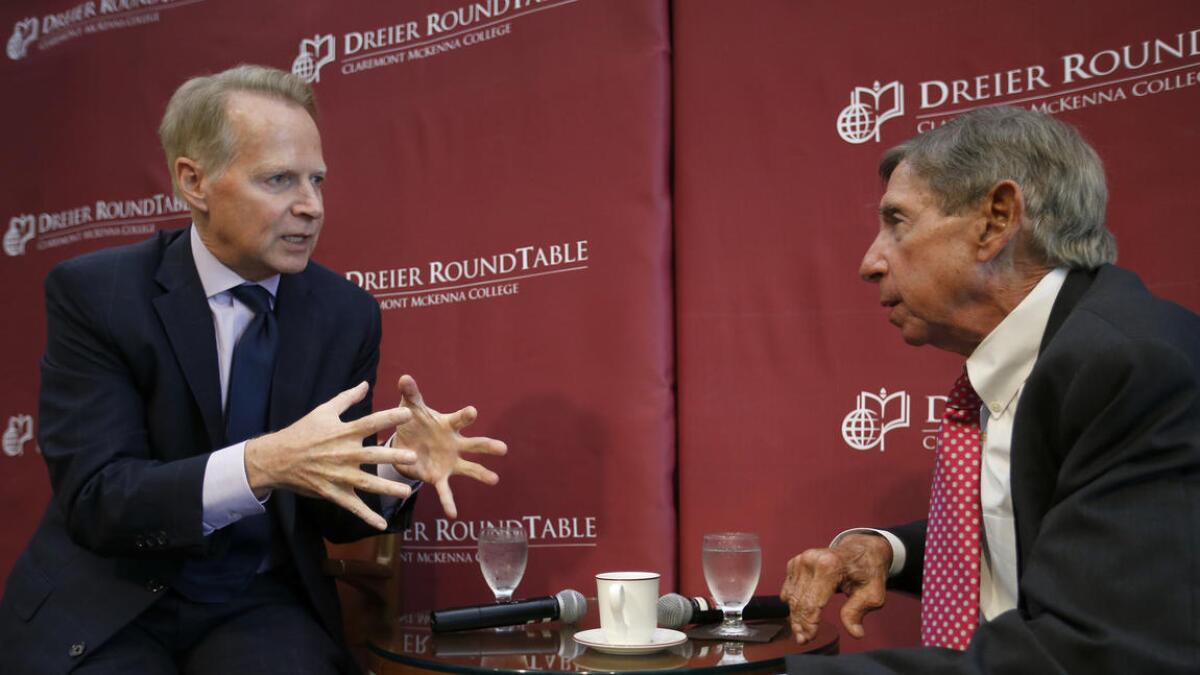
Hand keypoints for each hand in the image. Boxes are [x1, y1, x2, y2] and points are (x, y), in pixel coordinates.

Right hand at [245, 382, 418, 529]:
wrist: (277, 459)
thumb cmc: (302, 432)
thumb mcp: (323, 411)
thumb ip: (347, 399)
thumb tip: (366, 384)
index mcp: (343, 433)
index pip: (370, 423)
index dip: (389, 418)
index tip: (409, 414)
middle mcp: (344, 454)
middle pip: (373, 455)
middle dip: (393, 456)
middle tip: (413, 457)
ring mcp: (339, 476)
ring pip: (367, 483)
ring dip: (387, 489)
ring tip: (407, 492)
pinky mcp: (333, 492)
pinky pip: (352, 506)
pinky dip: (366, 517)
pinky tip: (382, 525)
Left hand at [389, 374, 506, 518]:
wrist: (407, 443)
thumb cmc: (415, 422)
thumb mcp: (411, 408)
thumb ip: (410, 395)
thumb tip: (404, 377)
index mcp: (448, 426)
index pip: (459, 419)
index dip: (465, 416)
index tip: (473, 412)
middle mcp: (455, 444)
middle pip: (475, 444)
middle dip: (488, 446)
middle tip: (503, 448)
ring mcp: (451, 461)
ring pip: (470, 468)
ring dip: (481, 474)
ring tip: (494, 480)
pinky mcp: (440, 476)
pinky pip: (446, 491)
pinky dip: (449, 503)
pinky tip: (453, 514)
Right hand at [779, 533, 891, 643]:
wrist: (861, 550)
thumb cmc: (867, 571)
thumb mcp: (873, 593)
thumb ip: (859, 611)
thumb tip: (855, 632)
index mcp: (830, 566)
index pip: (812, 602)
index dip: (809, 623)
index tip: (808, 638)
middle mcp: (811, 560)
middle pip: (799, 600)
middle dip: (799, 623)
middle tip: (803, 639)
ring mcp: (801, 560)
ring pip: (790, 596)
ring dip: (794, 616)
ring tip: (800, 631)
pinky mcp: (796, 562)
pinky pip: (788, 588)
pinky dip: (791, 602)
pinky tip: (797, 614)